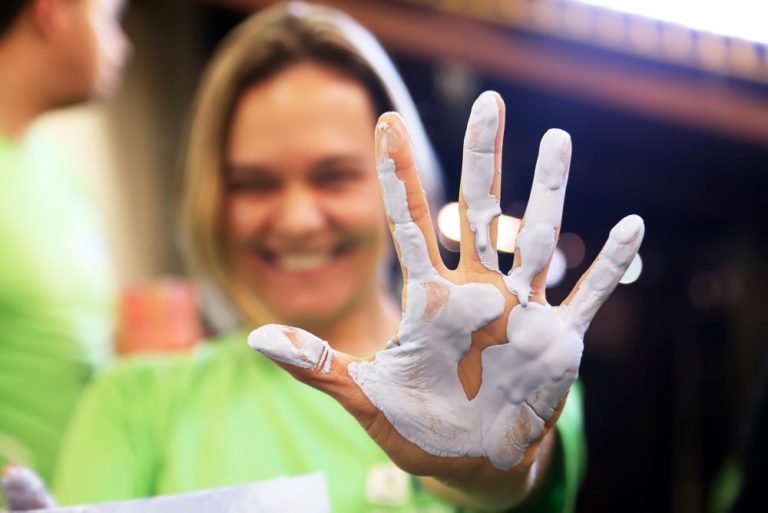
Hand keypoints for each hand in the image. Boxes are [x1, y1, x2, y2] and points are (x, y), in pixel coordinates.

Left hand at [248, 91, 642, 497]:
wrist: (470, 462)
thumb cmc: (415, 426)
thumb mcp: (364, 394)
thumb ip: (318, 364)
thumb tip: (255, 338)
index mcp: (430, 299)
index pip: (411, 223)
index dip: (399, 175)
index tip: (385, 122)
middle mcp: (477, 291)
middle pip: (478, 210)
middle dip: (482, 158)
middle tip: (488, 101)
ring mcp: (520, 310)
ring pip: (536, 237)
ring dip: (549, 190)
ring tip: (557, 138)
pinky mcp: (558, 339)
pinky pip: (589, 294)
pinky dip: (609, 266)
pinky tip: (632, 226)